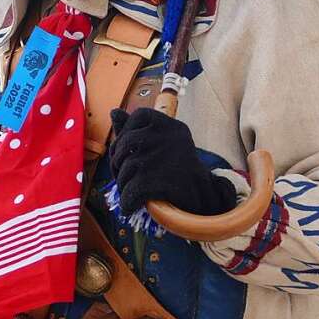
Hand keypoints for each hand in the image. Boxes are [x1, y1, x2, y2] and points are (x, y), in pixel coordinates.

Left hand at [109, 107, 237, 216]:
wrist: (204, 198)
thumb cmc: (176, 168)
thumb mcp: (160, 142)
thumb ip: (135, 128)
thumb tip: (114, 112)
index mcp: (171, 125)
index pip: (137, 117)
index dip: (125, 136)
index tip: (128, 153)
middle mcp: (170, 137)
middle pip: (125, 144)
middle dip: (118, 163)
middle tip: (125, 177)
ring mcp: (166, 158)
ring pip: (126, 169)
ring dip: (123, 185)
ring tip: (130, 192)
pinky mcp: (164, 182)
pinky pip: (131, 191)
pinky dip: (127, 202)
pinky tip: (129, 206)